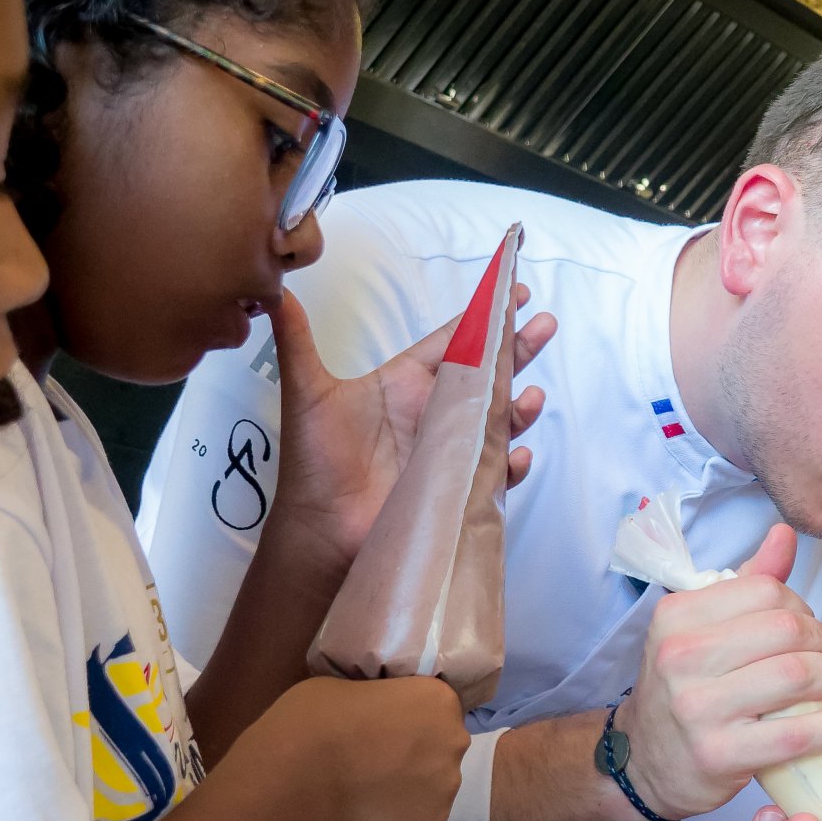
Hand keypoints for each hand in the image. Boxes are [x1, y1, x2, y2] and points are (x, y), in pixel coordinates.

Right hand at [238, 676, 468, 820]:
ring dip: (409, 787)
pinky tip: (368, 812)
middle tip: (375, 759)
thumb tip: (378, 716)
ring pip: (434, 786)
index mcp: (439, 699)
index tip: (382, 726)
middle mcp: (454, 742)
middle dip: (416, 752)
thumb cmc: (316, 718)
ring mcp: (445, 789)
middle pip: (442, 747)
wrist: (296, 776)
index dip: (410, 718)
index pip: (437, 708)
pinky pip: (420, 819)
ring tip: (367, 791)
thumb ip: (381, 700)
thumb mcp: (352, 685)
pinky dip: (399, 818)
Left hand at [266, 286, 555, 569]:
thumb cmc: (313, 463)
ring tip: (532, 396)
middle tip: (546, 324)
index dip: (483, 315)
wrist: (319, 531)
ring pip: (496, 420)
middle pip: (486, 373)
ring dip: (519, 407)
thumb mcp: (306, 393)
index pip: (452, 340)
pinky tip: (517, 456)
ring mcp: (446, 449)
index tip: (513, 289)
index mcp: (404, 384)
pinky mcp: (452, 486)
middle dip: (517, 348)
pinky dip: (509, 466)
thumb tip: (275, 289)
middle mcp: (431, 412)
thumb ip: (296, 340)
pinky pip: (493, 473)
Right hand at [618, 526, 821, 819]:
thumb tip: (784, 536)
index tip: (805, 631)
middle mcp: (680, 656)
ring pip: (796, 676)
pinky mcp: (717, 754)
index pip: (766, 591)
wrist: (644, 760)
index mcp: (676, 616)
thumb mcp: (700, 630)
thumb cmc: (685, 688)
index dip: (801, 607)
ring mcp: (697, 708)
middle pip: (787, 630)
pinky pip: (795, 733)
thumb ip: (745, 583)